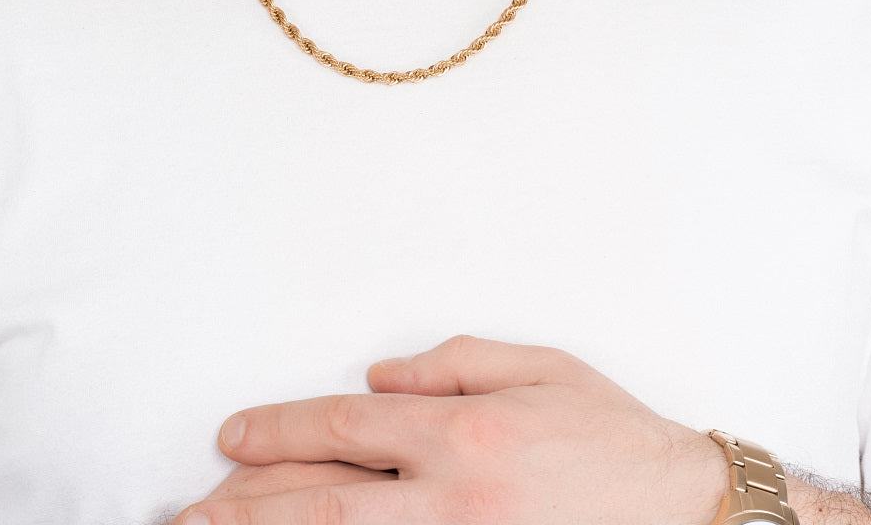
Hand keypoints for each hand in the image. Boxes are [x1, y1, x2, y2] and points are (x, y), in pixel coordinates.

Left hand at [182, 335, 727, 524]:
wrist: (681, 510)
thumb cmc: (610, 436)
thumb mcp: (540, 366)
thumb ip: (453, 361)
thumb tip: (379, 376)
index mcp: (464, 431)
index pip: (345, 428)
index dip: (278, 431)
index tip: (231, 436)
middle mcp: (452, 496)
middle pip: (324, 500)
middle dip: (245, 503)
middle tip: (189, 511)